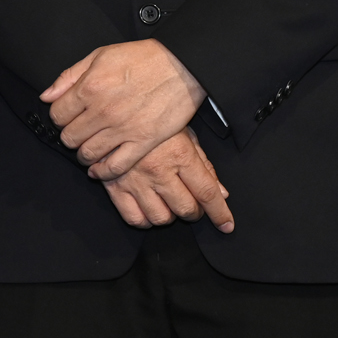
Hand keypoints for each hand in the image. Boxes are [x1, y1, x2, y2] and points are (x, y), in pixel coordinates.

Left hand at [42, 40, 206, 179]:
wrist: (182, 66)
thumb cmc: (142, 57)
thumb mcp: (99, 56)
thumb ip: (69, 76)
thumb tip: (46, 96)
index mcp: (89, 87)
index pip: (57, 114)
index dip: (59, 117)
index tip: (66, 117)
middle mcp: (102, 111)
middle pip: (69, 137)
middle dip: (69, 135)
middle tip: (77, 132)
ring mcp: (122, 129)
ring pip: (88, 153)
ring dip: (83, 154)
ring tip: (87, 148)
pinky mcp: (143, 142)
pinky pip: (115, 166)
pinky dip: (103, 171)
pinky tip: (98, 169)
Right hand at [101, 128, 233, 232]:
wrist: (111, 112)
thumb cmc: (151, 120)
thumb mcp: (183, 133)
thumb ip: (203, 164)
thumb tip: (221, 193)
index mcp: (179, 154)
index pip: (206, 192)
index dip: (220, 213)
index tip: (226, 225)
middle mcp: (158, 169)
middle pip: (185, 208)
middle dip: (194, 213)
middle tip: (192, 206)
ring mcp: (135, 179)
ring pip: (160, 217)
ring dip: (169, 216)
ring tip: (168, 205)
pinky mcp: (114, 186)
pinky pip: (134, 218)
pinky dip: (145, 220)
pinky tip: (148, 208)